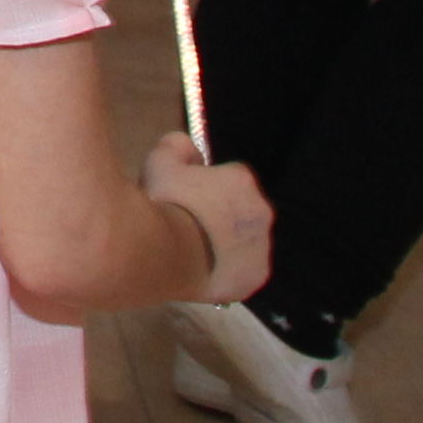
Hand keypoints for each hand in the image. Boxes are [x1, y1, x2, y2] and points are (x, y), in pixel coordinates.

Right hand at [143, 136, 272, 305]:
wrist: (168, 255)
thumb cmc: (165, 204)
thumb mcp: (159, 162)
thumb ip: (176, 146)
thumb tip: (189, 148)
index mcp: (242, 180)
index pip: (231, 176)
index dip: (209, 184)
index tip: (188, 195)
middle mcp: (261, 211)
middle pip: (242, 208)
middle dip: (223, 213)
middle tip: (192, 222)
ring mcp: (262, 247)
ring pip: (245, 240)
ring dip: (227, 241)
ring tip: (195, 249)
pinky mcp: (257, 277)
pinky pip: (244, 268)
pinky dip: (229, 268)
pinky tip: (205, 269)